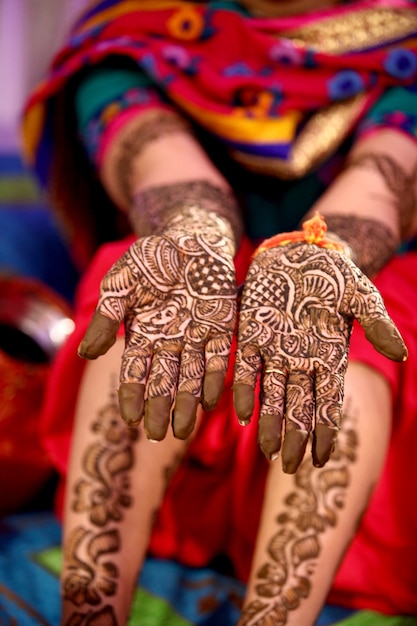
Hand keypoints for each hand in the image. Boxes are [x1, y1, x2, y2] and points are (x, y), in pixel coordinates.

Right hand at [78, 208, 236, 439]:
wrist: (190, 237)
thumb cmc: (150, 260)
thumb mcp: (120, 284)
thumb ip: (106, 317)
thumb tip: (88, 354)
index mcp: (142, 336)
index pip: (134, 374)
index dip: (132, 396)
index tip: (131, 419)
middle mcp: (169, 343)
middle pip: (163, 383)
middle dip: (161, 410)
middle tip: (160, 436)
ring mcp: (196, 338)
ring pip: (191, 378)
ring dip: (187, 404)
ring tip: (184, 430)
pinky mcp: (221, 329)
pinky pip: (218, 359)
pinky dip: (214, 379)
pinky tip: (210, 400)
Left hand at [233, 241, 406, 472]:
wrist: (299, 253)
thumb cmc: (334, 275)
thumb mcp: (360, 295)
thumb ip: (376, 324)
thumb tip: (400, 354)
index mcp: (330, 357)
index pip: (329, 403)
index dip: (325, 431)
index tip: (321, 459)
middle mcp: (301, 361)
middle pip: (299, 407)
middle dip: (295, 437)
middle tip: (289, 467)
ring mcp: (275, 350)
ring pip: (271, 395)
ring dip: (269, 422)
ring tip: (266, 451)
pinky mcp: (251, 336)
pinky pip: (246, 368)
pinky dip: (244, 389)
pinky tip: (242, 413)